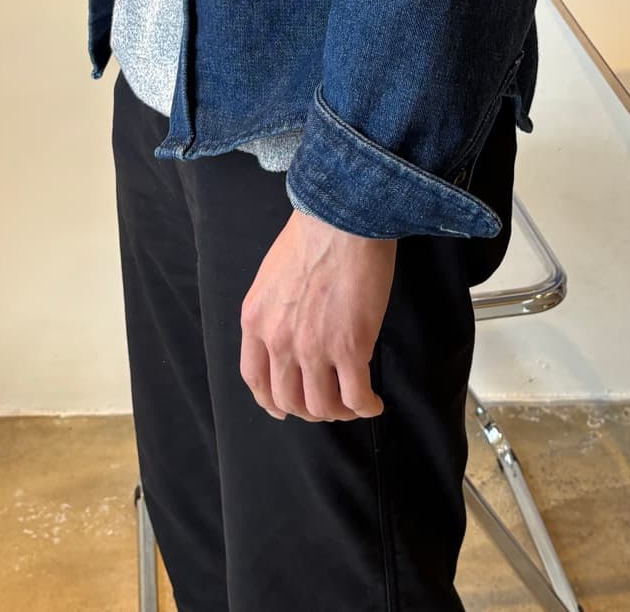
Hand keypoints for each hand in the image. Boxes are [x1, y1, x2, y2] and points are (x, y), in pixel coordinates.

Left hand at [239, 208, 396, 421]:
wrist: (344, 217)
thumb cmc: (315, 233)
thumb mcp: (273, 274)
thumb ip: (275, 309)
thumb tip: (292, 330)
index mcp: (256, 320)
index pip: (255, 379)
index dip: (272, 401)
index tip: (285, 408)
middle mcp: (279, 340)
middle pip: (289, 401)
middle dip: (310, 410)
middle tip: (329, 405)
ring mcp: (313, 347)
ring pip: (322, 406)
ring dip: (339, 411)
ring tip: (354, 403)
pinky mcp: (350, 347)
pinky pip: (356, 396)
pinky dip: (366, 406)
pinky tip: (374, 402)